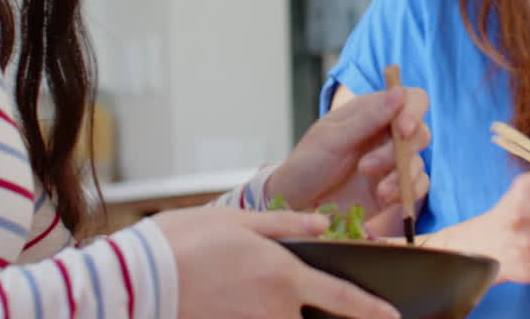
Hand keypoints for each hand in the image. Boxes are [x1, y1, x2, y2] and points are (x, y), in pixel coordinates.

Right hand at [155, 206, 399, 318]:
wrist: (138, 278)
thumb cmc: (185, 241)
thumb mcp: (240, 220)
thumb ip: (286, 225)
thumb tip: (324, 225)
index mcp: (284, 276)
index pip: (342, 298)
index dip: (371, 310)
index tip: (392, 316)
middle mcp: (274, 309)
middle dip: (316, 312)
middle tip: (281, 280)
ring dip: (283, 311)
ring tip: (250, 284)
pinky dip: (257, 314)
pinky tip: (238, 299)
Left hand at [266, 87, 430, 223]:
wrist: (296, 204)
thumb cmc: (308, 163)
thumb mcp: (332, 139)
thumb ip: (367, 119)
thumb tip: (397, 93)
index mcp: (372, 111)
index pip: (411, 99)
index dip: (414, 110)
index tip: (403, 128)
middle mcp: (386, 134)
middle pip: (420, 132)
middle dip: (400, 150)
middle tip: (366, 166)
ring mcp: (391, 163)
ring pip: (418, 161)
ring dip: (399, 175)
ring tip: (375, 188)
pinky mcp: (394, 188)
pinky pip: (418, 186)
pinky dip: (406, 191)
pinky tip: (384, 197)